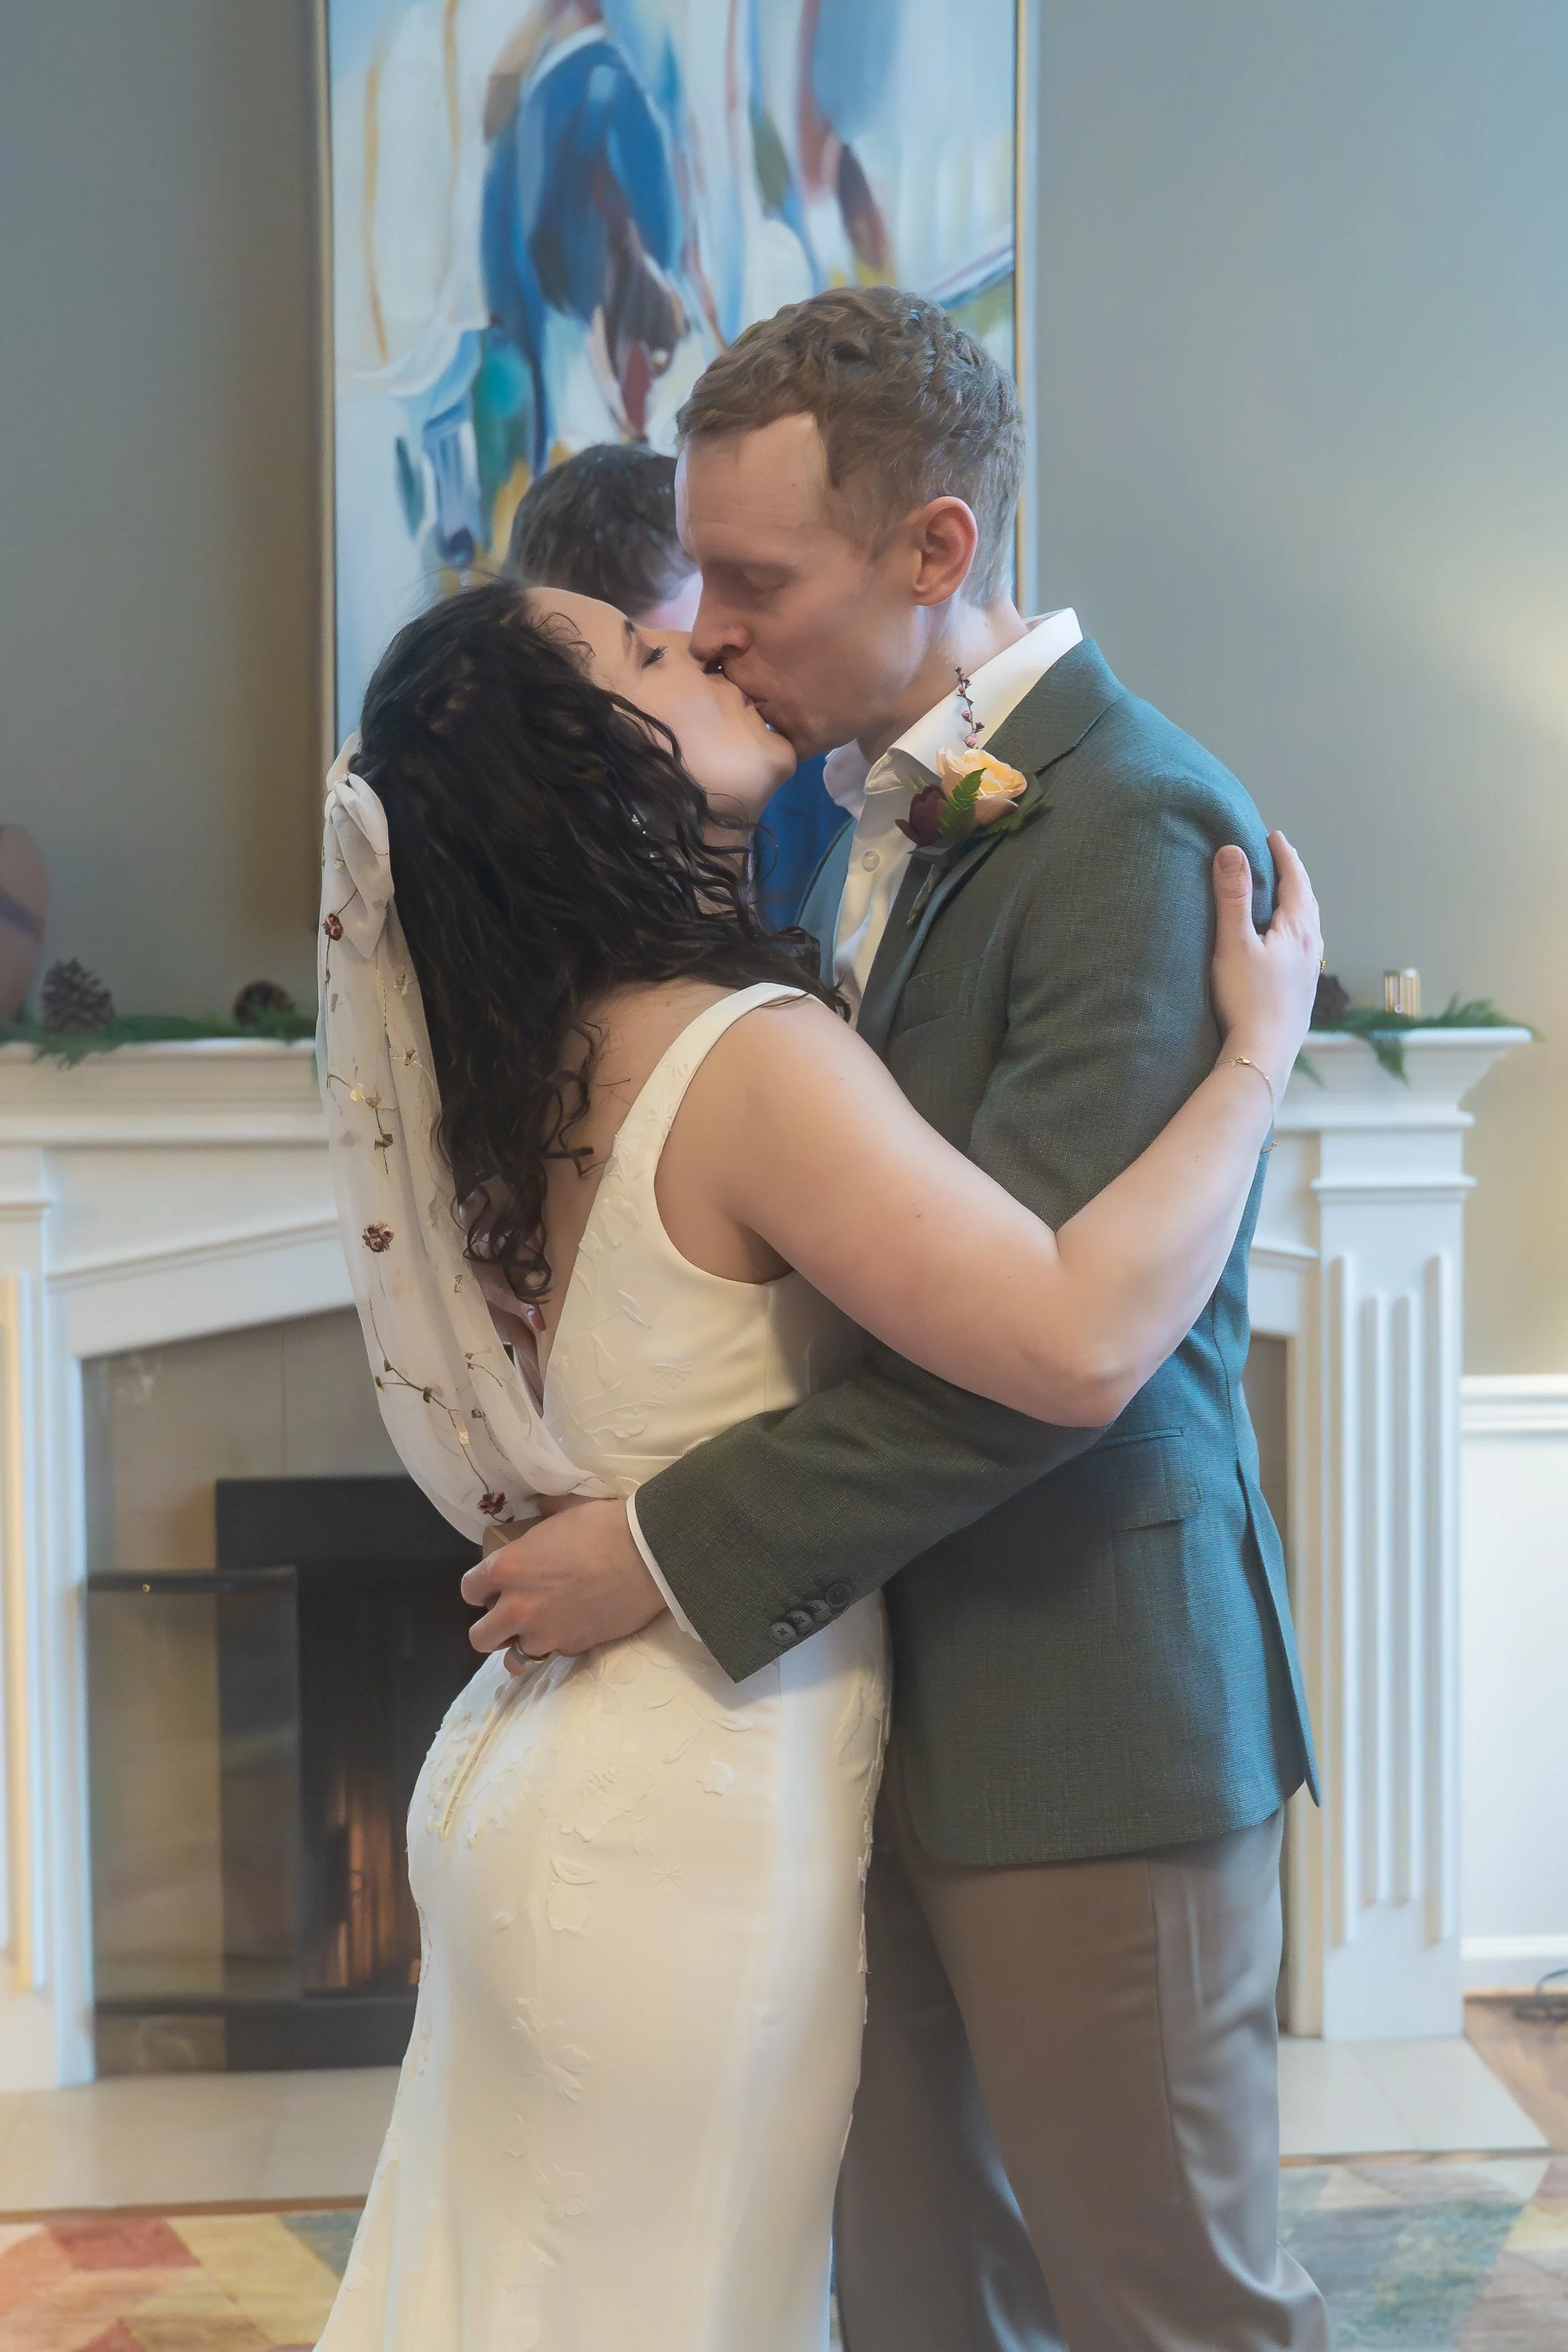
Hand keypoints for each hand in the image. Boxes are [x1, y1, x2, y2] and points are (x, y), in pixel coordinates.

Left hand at [459, 1499, 666, 1669]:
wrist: (648, 1556)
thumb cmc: (604, 1525)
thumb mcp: (564, 1509)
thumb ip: (542, 1514)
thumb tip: (539, 1507)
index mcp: (508, 1568)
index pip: (469, 1589)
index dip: (480, 1587)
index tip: (493, 1585)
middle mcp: (517, 1607)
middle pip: (480, 1636)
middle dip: (491, 1626)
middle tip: (511, 1612)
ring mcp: (544, 1633)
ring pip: (512, 1657)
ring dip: (521, 1643)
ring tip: (539, 1628)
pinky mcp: (572, 1648)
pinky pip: (551, 1654)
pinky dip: (555, 1645)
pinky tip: (570, 1627)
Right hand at [1210, 831, 1322, 1093]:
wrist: (1263, 1054)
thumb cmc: (1247, 999)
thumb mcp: (1234, 943)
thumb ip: (1232, 897)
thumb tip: (1232, 850)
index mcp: (1298, 929)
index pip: (1295, 881)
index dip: (1284, 856)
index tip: (1274, 836)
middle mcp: (1310, 947)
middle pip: (1307, 902)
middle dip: (1294, 877)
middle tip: (1281, 859)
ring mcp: (1309, 972)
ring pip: (1308, 927)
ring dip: (1298, 906)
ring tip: (1286, 897)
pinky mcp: (1302, 994)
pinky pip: (1303, 949)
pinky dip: (1296, 932)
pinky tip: (1286, 946)